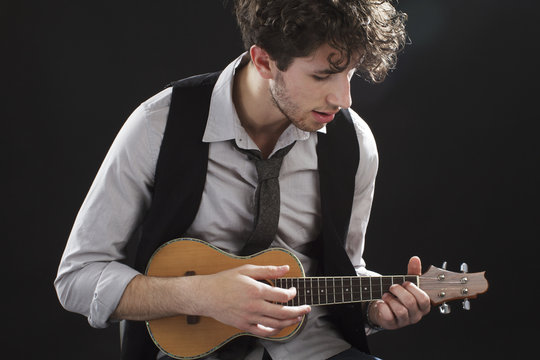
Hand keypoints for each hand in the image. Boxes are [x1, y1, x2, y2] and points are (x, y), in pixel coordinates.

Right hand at [195, 264, 310, 336]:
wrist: (206, 295)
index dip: (292, 293)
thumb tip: (286, 269)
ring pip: (275, 324)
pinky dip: (274, 331)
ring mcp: (249, 318)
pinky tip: (280, 326)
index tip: (293, 290)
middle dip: (298, 311)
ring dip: (290, 322)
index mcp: (256, 290)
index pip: (282, 295)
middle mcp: (254, 306)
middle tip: (307, 308)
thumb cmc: (226, 280)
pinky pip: (263, 332)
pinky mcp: (244, 326)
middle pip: (283, 312)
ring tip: (298, 318)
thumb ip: (268, 270)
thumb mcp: (247, 270)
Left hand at [368, 256, 430, 329]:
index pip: (424, 299)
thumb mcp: (408, 283)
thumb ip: (413, 272)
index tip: (406, 283)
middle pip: (410, 302)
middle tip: (392, 287)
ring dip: (390, 298)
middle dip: (399, 291)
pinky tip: (381, 302)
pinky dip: (382, 306)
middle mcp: (416, 316)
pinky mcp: (392, 324)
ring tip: (386, 294)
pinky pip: (388, 316)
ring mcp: (404, 322)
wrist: (385, 306)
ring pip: (400, 310)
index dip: (413, 289)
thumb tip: (415, 259)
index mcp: (423, 306)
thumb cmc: (400, 295)